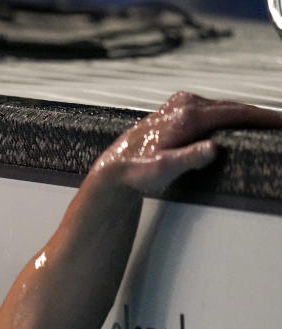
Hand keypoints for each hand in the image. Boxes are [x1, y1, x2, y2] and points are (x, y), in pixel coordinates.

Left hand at [93, 92, 281, 195]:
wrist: (115, 168)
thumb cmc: (136, 170)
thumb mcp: (164, 168)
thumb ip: (189, 158)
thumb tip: (213, 148)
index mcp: (186, 116)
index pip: (235, 112)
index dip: (262, 118)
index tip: (281, 123)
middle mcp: (184, 105)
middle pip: (232, 107)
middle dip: (258, 116)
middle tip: (279, 126)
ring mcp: (180, 105)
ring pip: (222, 108)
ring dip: (244, 116)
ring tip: (266, 126)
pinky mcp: (177, 111)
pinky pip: (212, 111)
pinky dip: (228, 117)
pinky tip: (237, 126)